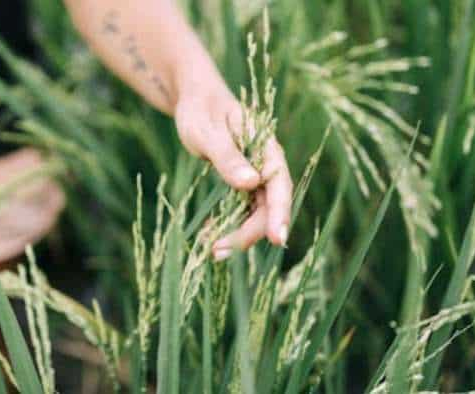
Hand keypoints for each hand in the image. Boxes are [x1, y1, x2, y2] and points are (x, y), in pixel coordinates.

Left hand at [174, 90, 292, 260]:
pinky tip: (209, 232)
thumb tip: (251, 183)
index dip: (280, 214)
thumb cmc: (201, 109)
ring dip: (237, 233)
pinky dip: (229, 223)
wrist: (194, 99)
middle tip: (218, 253)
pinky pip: (242, 209)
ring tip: (211, 250)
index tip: (276, 240)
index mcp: (266, 148)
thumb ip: (228, 157)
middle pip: (267, 207)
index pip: (279, 186)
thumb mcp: (208, 132)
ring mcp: (255, 174)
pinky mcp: (242, 181)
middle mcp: (266, 164)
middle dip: (247, 233)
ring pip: (255, 212)